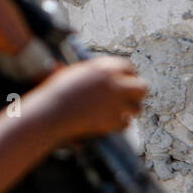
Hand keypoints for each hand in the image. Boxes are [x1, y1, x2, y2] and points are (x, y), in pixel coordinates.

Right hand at [30, 57, 147, 141]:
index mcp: (105, 67)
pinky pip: (126, 123)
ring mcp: (116, 102)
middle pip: (142, 87)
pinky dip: (118, 125)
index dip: (127, 76)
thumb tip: (101, 74)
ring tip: (117, 113)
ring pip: (137, 108)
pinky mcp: (114, 120)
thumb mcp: (74, 73)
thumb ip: (92, 72)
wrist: (50, 113)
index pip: (129, 67)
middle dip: (136, 93)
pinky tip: (108, 123)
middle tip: (128, 99)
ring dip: (128, 111)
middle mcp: (115, 83)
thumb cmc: (56, 92)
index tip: (124, 82)